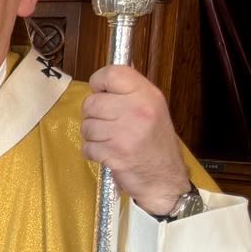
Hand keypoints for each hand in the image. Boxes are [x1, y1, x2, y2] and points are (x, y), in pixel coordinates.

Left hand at [81, 66, 190, 215]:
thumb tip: (106, 74)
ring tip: (111, 140)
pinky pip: (87, 147)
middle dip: (94, 116)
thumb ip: (129, 91)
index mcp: (147, 95)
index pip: (112, 73)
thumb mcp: (151, 108)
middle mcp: (137, 110)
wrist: (165, 178)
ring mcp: (126, 132)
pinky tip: (109, 153)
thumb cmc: (154, 142)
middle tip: (109, 124)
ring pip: (86, 126)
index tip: (102, 93)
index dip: (99, 82)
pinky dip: (94, 153)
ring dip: (94, 136)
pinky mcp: (114, 153)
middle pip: (91, 102)